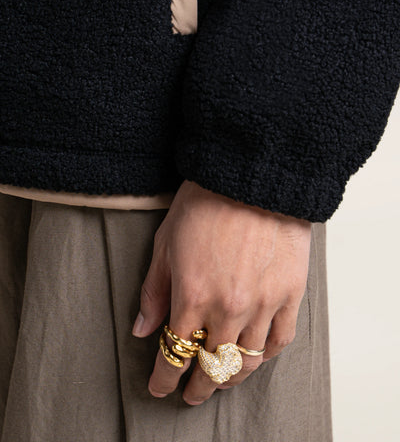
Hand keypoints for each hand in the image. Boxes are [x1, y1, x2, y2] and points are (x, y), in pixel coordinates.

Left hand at [131, 179, 311, 404]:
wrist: (252, 176)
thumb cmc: (206, 201)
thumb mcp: (166, 242)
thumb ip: (154, 290)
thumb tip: (143, 329)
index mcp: (193, 295)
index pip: (175, 353)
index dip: (164, 377)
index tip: (160, 387)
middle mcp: (229, 308)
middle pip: (211, 365)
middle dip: (197, 386)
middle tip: (191, 394)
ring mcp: (264, 302)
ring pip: (247, 361)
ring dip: (230, 378)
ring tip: (221, 381)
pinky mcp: (290, 293)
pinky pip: (280, 340)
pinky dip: (265, 356)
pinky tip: (254, 358)